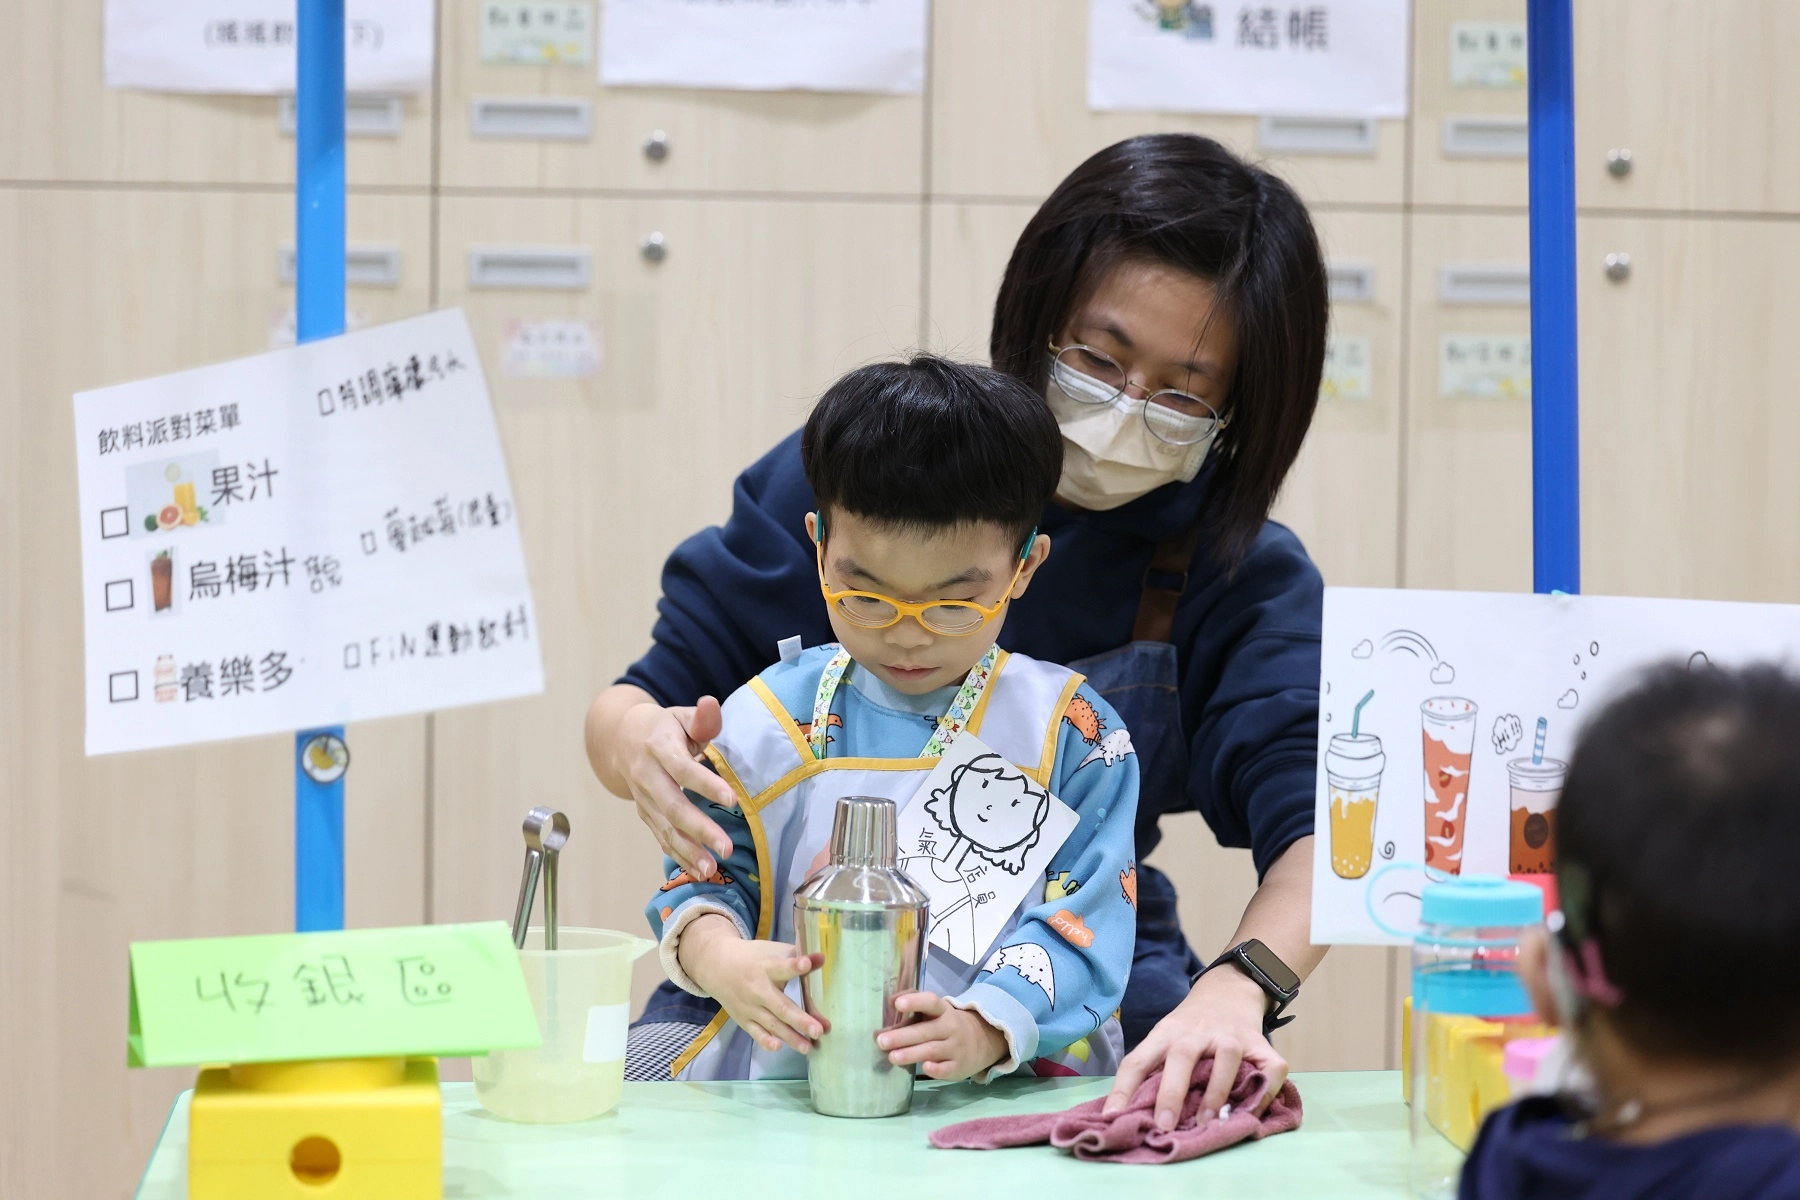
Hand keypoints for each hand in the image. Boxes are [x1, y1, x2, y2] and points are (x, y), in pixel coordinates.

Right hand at [610, 694, 738, 875]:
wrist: (622, 740)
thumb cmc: (665, 727)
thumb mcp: (681, 716)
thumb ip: (701, 718)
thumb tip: (710, 705)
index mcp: (658, 747)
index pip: (683, 769)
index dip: (706, 784)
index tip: (732, 799)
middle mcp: (647, 775)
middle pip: (673, 806)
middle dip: (700, 829)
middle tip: (726, 848)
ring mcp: (644, 798)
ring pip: (665, 828)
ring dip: (689, 851)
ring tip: (712, 869)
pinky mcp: (645, 814)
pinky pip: (661, 838)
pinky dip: (680, 856)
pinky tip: (699, 871)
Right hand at [679, 915, 824, 1054]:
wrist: (717, 966)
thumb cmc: (754, 958)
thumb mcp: (774, 952)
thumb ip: (797, 957)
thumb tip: (822, 959)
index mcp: (767, 967)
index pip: (782, 967)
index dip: (794, 966)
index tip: (807, 964)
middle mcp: (757, 989)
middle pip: (780, 1006)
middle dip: (800, 1019)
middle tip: (819, 1030)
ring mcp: (749, 1007)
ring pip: (771, 1024)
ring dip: (790, 1037)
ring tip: (809, 1047)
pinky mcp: (743, 1019)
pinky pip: (755, 1033)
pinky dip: (765, 1041)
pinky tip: (779, 1048)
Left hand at [877, 992, 1008, 1081]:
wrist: (982, 1040)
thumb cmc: (945, 1024)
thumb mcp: (934, 1012)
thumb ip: (912, 1009)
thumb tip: (886, 1008)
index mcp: (942, 1010)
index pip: (930, 1002)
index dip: (914, 1002)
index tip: (897, 1004)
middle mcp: (950, 1027)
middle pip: (925, 1031)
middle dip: (902, 1036)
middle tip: (881, 1040)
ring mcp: (955, 1048)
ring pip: (932, 1050)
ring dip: (911, 1054)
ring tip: (892, 1057)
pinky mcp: (957, 1067)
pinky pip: (947, 1069)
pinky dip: (936, 1069)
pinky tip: (924, 1068)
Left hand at [1103, 964, 1286, 1130]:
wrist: (1229, 989)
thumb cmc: (1190, 1027)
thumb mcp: (1165, 1038)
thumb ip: (1154, 1070)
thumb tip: (1129, 1115)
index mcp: (1165, 1034)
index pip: (1137, 1060)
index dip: (1122, 1089)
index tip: (1111, 1118)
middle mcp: (1197, 1032)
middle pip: (1181, 1056)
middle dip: (1170, 1092)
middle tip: (1163, 1125)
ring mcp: (1231, 1036)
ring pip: (1226, 1059)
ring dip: (1216, 1092)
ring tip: (1207, 1123)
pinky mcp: (1260, 1044)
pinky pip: (1268, 1069)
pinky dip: (1264, 1092)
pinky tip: (1252, 1113)